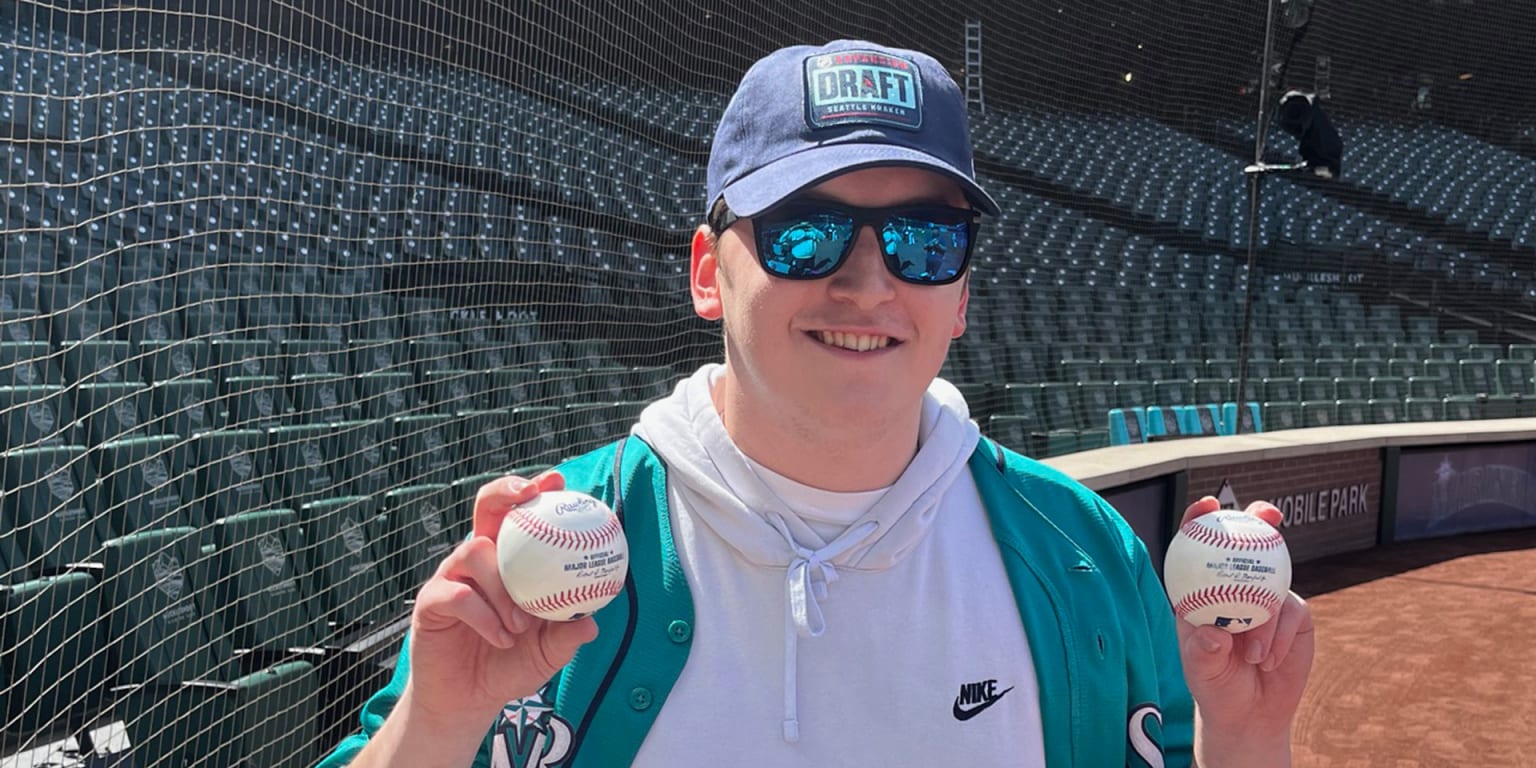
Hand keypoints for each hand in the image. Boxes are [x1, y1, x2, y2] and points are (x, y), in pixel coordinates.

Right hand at [405, 471, 599, 720]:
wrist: (467, 701)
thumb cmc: (509, 666)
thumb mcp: (547, 653)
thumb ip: (566, 635)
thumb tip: (592, 622)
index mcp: (508, 560)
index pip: (519, 515)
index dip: (535, 490)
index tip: (557, 480)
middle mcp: (478, 559)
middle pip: (486, 507)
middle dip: (506, 491)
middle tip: (529, 496)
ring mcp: (452, 576)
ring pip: (476, 551)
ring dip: (504, 586)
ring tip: (522, 624)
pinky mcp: (431, 601)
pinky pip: (458, 594)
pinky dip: (485, 616)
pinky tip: (502, 637)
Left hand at [1175, 496, 1314, 766]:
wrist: (1251, 713)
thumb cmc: (1215, 686)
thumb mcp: (1202, 670)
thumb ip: (1205, 651)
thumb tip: (1214, 632)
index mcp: (1202, 589)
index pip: (1197, 546)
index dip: (1199, 519)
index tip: (1207, 504)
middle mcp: (1235, 586)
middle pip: (1247, 543)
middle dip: (1258, 519)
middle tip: (1267, 515)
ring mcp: (1268, 598)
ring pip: (1272, 586)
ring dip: (1264, 621)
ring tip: (1252, 655)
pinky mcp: (1295, 616)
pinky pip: (1292, 614)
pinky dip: (1279, 638)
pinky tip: (1268, 661)